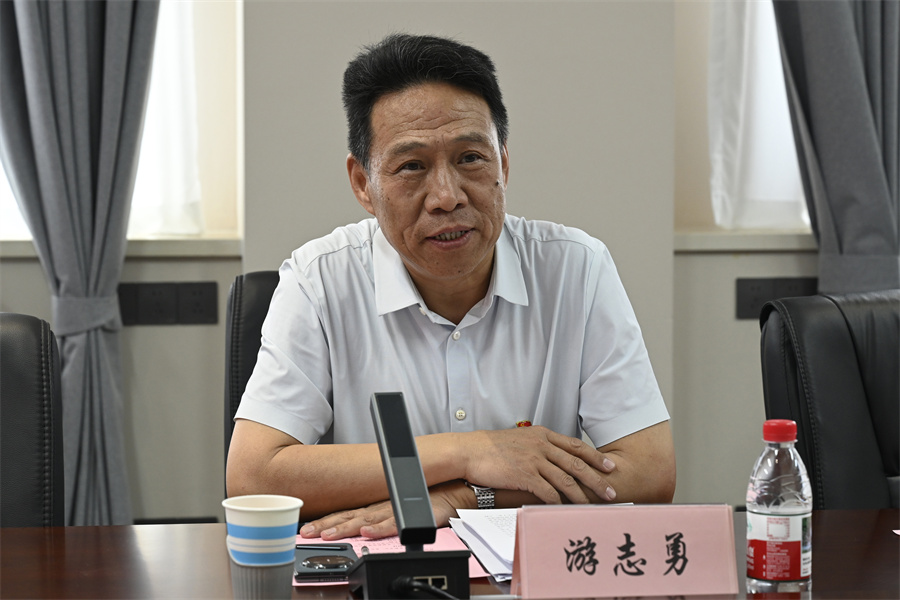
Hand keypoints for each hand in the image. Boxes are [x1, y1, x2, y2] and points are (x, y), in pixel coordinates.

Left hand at [298, 481, 471, 540]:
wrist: (456, 492)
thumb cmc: (428, 500)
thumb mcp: (398, 511)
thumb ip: (379, 520)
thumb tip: (359, 530)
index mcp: (377, 507)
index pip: (346, 514)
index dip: (326, 522)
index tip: (307, 530)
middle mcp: (383, 507)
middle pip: (350, 516)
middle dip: (328, 525)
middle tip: (308, 533)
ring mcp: (397, 510)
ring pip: (367, 519)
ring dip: (346, 527)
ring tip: (329, 534)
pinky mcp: (414, 514)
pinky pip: (394, 523)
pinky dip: (379, 528)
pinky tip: (366, 533)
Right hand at [464, 426, 616, 504]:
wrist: (470, 451)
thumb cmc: (491, 447)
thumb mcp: (520, 438)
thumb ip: (538, 445)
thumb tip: (552, 457)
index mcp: (542, 435)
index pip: (575, 446)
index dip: (595, 457)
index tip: (610, 466)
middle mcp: (541, 445)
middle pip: (576, 463)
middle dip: (596, 479)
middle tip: (611, 491)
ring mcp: (533, 460)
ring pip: (565, 479)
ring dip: (582, 494)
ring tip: (592, 506)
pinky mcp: (524, 475)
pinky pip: (548, 491)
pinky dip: (558, 502)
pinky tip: (565, 509)